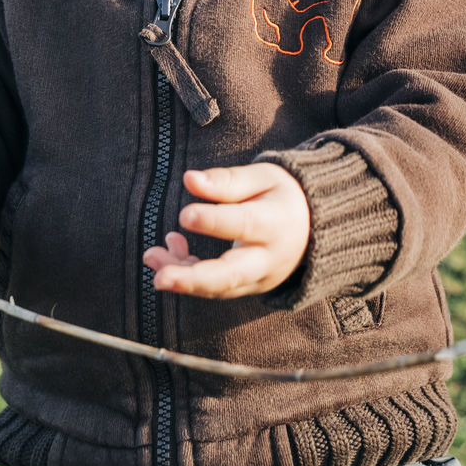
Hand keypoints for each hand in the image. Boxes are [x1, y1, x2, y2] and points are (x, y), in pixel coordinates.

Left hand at [141, 164, 309, 298]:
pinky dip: (186, 274)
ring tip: (151, 258)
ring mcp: (257, 279)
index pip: (244, 223)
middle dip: (195, 279)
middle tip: (161, 278)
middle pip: (232, 275)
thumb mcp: (263, 178)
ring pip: (218, 287)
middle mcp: (268, 258)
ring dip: (182, 278)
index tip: (185, 215)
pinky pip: (213, 288)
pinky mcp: (244, 287)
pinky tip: (164, 252)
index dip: (214, 221)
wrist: (313, 229)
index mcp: (277, 222)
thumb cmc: (281, 197)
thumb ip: (227, 181)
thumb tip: (189, 179)